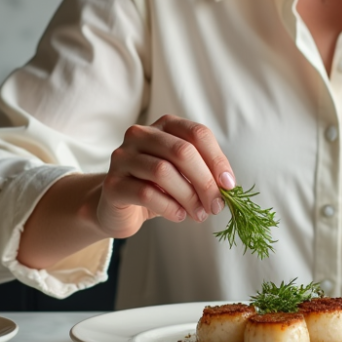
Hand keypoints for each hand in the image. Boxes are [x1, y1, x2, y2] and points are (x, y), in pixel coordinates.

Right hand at [97, 114, 235, 237]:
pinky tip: (179, 215)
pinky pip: (146, 193)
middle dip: (205, 182)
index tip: (228, 185)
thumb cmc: (157, 188)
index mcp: (163, 125)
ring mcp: (122, 157)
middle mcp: (140, 135)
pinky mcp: (112, 184)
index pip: (198, 134)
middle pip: (182, 151)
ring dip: (188, 196)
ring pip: (163, 171)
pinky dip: (169, 207)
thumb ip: (203, 172)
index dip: (217, 160)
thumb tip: (227, 186)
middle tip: (216, 205)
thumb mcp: (184, 175)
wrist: (119, 208)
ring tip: (199, 214)